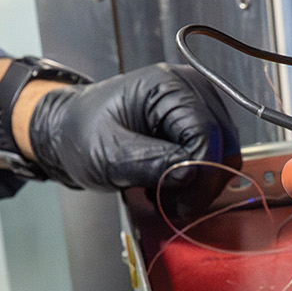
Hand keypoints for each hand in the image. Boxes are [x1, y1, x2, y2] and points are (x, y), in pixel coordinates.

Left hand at [25, 63, 240, 223]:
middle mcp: (189, 88)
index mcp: (167, 85)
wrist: (68, 131)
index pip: (206, 133)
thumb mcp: (108, 154)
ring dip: (199, 183)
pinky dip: (196, 179)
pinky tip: (168, 185)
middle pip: (223, 143)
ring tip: (164, 194)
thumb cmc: (80, 133)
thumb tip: (190, 175)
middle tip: (171, 205)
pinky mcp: (194, 123)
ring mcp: (196, 105)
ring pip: (224, 153)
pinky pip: (213, 156)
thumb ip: (150, 163)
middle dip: (201, 182)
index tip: (179, 204)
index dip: (200, 174)